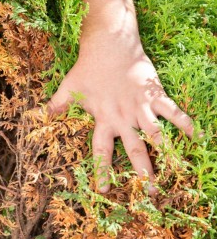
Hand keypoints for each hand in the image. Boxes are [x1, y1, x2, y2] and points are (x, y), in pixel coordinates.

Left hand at [47, 31, 193, 193]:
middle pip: (134, 150)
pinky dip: (186, 124)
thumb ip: (57, 105)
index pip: (101, 151)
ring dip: (167, 154)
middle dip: (142, 172)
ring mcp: (141, 108)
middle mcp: (123, 118)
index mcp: (103, 120)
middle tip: (150, 194)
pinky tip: (199, 138)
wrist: (110, 45)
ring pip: (157, 135)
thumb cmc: (87, 68)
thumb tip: (40, 115)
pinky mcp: (155, 95)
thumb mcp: (69, 88)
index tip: (105, 189)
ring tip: (178, 174)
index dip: (103, 170)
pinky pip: (173, 112)